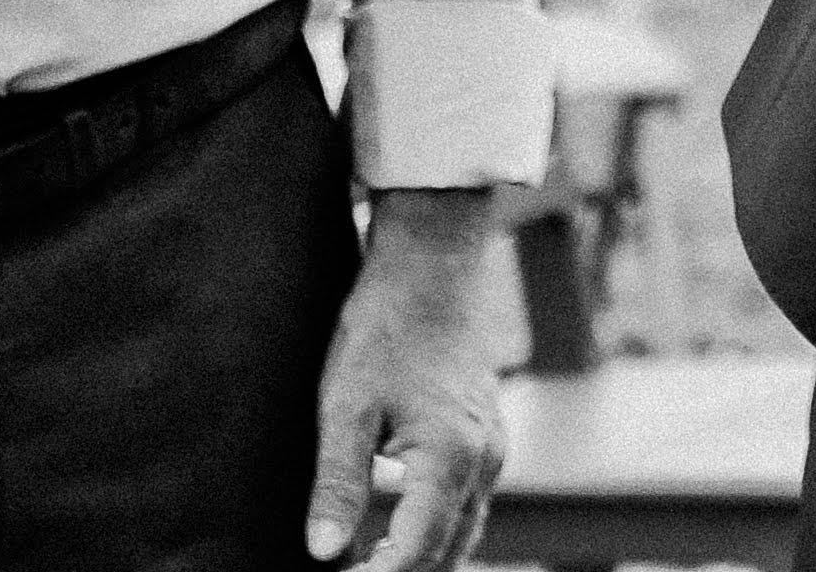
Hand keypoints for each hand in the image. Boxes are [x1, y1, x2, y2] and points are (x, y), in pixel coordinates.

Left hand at [306, 189, 502, 571]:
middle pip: (447, 553)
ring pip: (463, 533)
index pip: (416, 554)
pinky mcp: (489, 436)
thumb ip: (337, 485)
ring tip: (363, 564)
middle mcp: (484, 460)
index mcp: (449, 458)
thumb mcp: (344, 409)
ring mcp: (494, 448)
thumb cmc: (383, 334)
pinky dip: (434, 531)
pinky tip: (392, 531)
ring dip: (419, 559)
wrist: (432, 272)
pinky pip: (469, 505)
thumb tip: (322, 553)